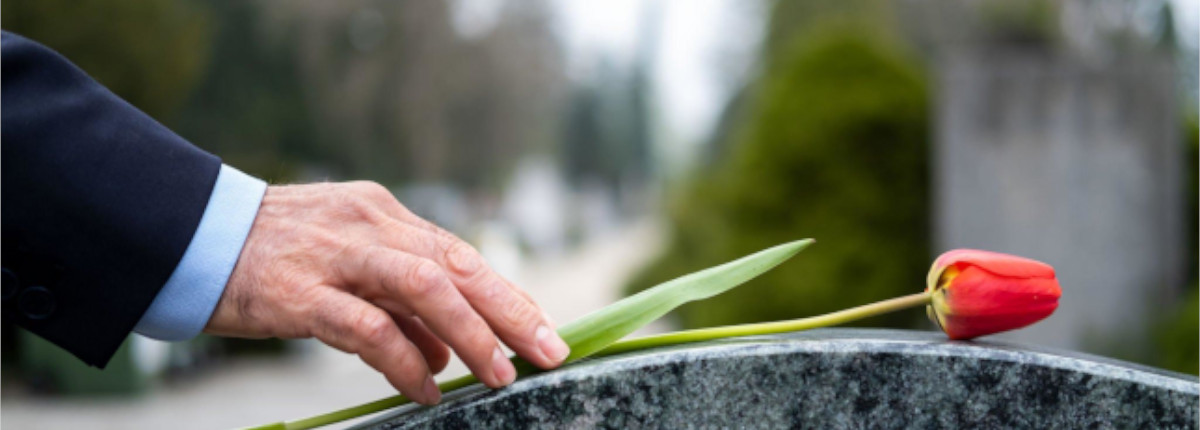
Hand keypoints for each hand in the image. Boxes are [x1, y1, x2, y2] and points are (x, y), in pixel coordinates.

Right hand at [204, 181, 569, 404]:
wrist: (188, 236)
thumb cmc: (272, 255)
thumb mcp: (345, 262)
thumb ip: (399, 304)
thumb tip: (449, 353)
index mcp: (383, 214)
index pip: (460, 254)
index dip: (507, 294)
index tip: (544, 329)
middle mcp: (369, 226)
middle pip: (457, 264)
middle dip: (511, 310)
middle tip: (548, 351)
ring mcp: (336, 256)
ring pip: (425, 287)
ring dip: (471, 333)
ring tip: (497, 374)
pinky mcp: (300, 292)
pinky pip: (368, 328)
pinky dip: (405, 361)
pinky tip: (425, 388)